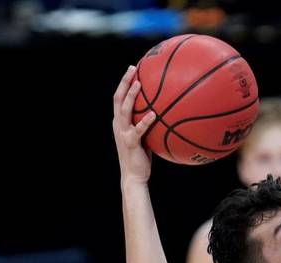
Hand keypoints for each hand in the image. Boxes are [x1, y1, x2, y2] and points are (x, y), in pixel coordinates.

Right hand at [112, 65, 154, 183]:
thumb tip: (163, 114)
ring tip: (140, 84)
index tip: (132, 70)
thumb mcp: (144, 138)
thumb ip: (148, 125)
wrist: (134, 176)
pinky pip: (138, 130)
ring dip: (131, 96)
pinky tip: (154, 114)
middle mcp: (118, 125)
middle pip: (118, 98)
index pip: (119, 98)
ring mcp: (123, 133)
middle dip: (124, 82)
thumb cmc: (141, 158)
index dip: (124, 83)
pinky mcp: (130, 143)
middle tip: (132, 68)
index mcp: (120, 122)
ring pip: (124, 110)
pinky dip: (145, 121)